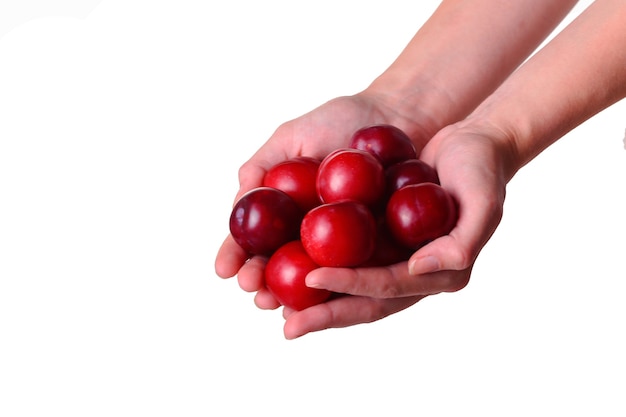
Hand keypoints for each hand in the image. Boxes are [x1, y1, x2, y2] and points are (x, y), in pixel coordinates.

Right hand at [214, 93, 435, 307]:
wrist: (398, 115)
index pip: (253, 238)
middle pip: (279, 264)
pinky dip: (340, 287)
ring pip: (313, 276)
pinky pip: (357, 271)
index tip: (224, 270)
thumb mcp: (293, 136)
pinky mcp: (379, 247)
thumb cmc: (343, 119)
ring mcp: (343, 242)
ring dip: (292, 295)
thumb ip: (262, 164)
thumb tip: (240, 198)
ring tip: (276, 303)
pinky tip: (324, 299)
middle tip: (252, 289)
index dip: (235, 255)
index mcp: (285, 208)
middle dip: (261, 281)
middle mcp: (309, 230)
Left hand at [281, 122, 513, 338]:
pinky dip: (319, 262)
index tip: (311, 277)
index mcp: (437, 274)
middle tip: (288, 326)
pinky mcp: (380, 237)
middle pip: (362, 301)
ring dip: (315, 299)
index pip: (386, 288)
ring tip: (277, 306)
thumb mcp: (483, 201)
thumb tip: (418, 269)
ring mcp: (393, 256)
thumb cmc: (482, 168)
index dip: (350, 286)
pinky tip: (287, 263)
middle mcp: (411, 272)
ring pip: (349, 286)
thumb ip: (461, 243)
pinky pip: (346, 255)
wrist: (473, 143)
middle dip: (325, 315)